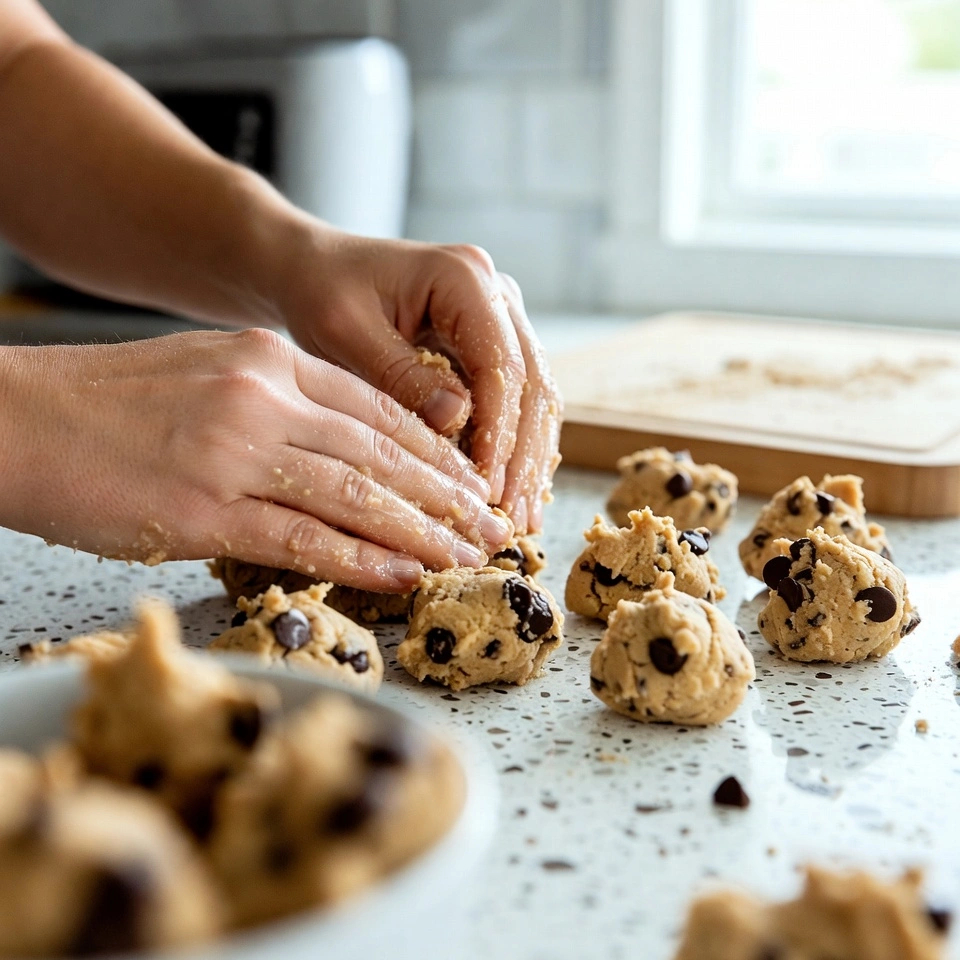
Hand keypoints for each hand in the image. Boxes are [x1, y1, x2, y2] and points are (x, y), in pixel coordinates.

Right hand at [0, 329, 513, 590]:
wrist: (14, 420)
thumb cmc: (106, 404)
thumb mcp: (206, 372)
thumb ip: (276, 403)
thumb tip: (339, 452)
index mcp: (268, 359)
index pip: (379, 409)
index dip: (437, 452)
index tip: (473, 482)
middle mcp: (263, 397)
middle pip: (383, 453)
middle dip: (449, 495)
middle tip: (495, 526)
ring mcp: (237, 453)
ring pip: (358, 496)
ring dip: (424, 532)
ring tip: (468, 557)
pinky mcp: (206, 511)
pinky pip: (306, 538)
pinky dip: (364, 560)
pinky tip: (404, 575)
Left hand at [279, 227, 562, 533]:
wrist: (316, 271)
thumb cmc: (322, 293)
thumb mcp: (346, 330)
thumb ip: (399, 372)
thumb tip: (457, 419)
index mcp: (464, 277)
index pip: (500, 363)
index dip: (500, 430)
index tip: (489, 486)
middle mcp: (496, 294)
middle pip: (531, 383)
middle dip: (523, 455)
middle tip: (512, 517)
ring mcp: (501, 320)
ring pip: (534, 397)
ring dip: (528, 459)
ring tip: (520, 518)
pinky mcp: (492, 346)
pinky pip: (516, 402)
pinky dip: (515, 448)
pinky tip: (510, 493)